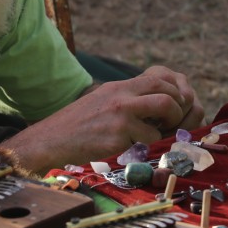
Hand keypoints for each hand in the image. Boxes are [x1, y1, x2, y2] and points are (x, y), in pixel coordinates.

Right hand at [0, 66, 204, 173]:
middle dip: (177, 108)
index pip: (159, 78)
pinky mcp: (117, 135)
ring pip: (163, 113)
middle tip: (172, 123)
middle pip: (166, 93)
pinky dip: (146, 147)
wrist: (50, 140)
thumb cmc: (76, 126)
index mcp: (119, 87)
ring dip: (167, 127)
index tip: (174, 106)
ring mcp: (120, 115)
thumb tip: (155, 107)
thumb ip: (126, 100)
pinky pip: (147, 140)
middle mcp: (122, 96)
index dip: (174, 91)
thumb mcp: (102, 102)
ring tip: (155, 136)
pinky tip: (132, 149)